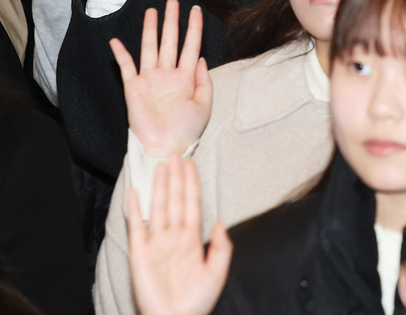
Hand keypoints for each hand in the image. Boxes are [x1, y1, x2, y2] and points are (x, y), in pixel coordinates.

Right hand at [111, 0, 212, 158]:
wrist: (165, 146)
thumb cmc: (187, 129)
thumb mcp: (204, 104)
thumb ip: (204, 80)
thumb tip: (201, 57)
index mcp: (186, 77)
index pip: (191, 45)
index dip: (194, 28)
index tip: (196, 10)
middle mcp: (168, 74)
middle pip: (170, 41)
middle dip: (171, 21)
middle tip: (172, 1)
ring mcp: (150, 79)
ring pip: (150, 48)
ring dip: (150, 30)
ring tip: (151, 11)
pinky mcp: (134, 87)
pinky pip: (126, 67)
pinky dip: (121, 54)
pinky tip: (116, 40)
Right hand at [127, 156, 231, 314]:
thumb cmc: (196, 302)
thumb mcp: (217, 272)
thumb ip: (221, 247)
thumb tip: (220, 221)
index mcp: (192, 240)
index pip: (192, 205)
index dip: (192, 185)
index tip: (192, 164)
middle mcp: (173, 237)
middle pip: (175, 201)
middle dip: (176, 178)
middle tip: (176, 154)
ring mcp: (156, 244)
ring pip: (158, 208)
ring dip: (159, 186)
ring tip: (160, 164)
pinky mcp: (140, 254)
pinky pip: (137, 227)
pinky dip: (135, 209)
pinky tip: (136, 191)